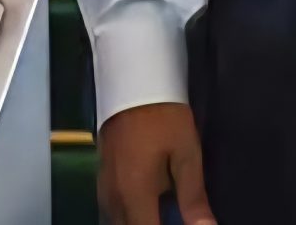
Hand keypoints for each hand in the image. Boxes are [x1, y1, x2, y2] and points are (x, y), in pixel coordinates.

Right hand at [97, 102, 213, 224]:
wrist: (133, 84)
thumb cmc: (164, 118)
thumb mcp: (187, 155)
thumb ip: (193, 198)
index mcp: (135, 196)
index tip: (184, 224)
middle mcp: (113, 199)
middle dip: (152, 224)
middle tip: (175, 213)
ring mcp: (104, 190)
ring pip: (119, 223)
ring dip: (140, 220)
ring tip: (164, 210)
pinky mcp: (102, 180)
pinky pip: (113, 211)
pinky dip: (131, 214)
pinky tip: (149, 205)